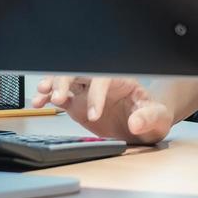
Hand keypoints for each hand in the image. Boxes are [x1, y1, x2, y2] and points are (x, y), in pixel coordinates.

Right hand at [31, 76, 172, 144]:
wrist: (145, 125)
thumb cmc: (153, 116)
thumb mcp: (158, 117)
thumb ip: (148, 118)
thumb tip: (136, 122)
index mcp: (121, 79)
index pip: (104, 79)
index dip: (97, 95)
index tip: (94, 115)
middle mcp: (101, 82)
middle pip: (79, 72)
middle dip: (66, 81)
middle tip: (59, 98)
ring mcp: (88, 91)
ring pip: (66, 80)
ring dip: (52, 85)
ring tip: (42, 95)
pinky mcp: (77, 103)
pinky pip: (60, 96)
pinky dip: (47, 98)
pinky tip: (39, 103)